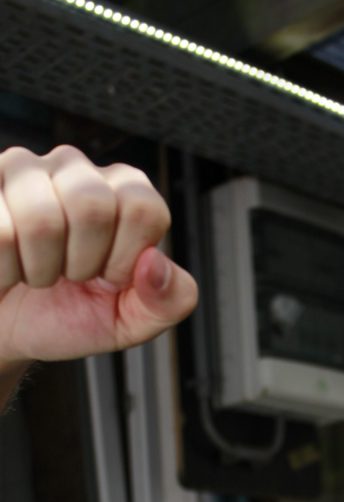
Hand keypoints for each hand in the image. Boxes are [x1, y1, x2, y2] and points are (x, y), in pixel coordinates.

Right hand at [0, 145, 197, 365]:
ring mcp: (24, 170)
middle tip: (68, 276)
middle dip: (80, 264)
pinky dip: (3, 271)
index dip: (124, 259)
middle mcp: (77, 170)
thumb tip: (155, 263)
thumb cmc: (67, 317)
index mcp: (125, 193)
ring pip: (41, 219)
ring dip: (37, 270)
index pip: (142, 209)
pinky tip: (5, 266)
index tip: (108, 276)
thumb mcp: (131, 322)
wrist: (6, 331)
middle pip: (92, 205)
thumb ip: (169, 300)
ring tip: (35, 272)